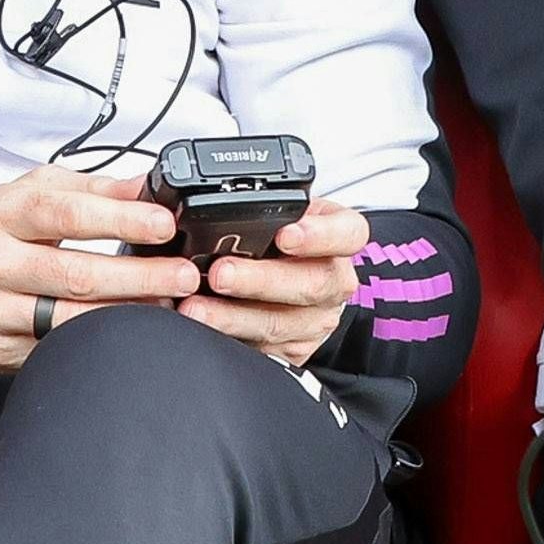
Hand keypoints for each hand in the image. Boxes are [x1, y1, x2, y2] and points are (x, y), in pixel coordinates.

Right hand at [0, 168, 203, 373]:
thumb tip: (148, 185)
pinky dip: (99, 342)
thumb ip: (89, 190)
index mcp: (1, 214)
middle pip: (76, 272)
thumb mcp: (26, 196)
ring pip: (70, 319)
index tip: (164, 224)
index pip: (66, 214)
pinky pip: (57, 350)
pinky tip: (131, 334)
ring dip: (128, 313)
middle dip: (140, 275)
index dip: (120, 219)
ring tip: (172, 304)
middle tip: (185, 273)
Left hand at [181, 196, 366, 366]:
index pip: (349, 234)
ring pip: (280, 323)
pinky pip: (261, 349)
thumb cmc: (279, 239)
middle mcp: (334, 280)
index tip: (285, 235)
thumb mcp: (281, 211)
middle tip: (219, 272)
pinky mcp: (293, 350)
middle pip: (311, 283)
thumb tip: (206, 194)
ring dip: (232, 316)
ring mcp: (316, 319)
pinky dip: (226, 338)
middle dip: (259, 279)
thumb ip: (261, 205)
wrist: (287, 281)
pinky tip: (200, 328)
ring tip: (195, 307)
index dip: (319, 235)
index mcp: (339, 237)